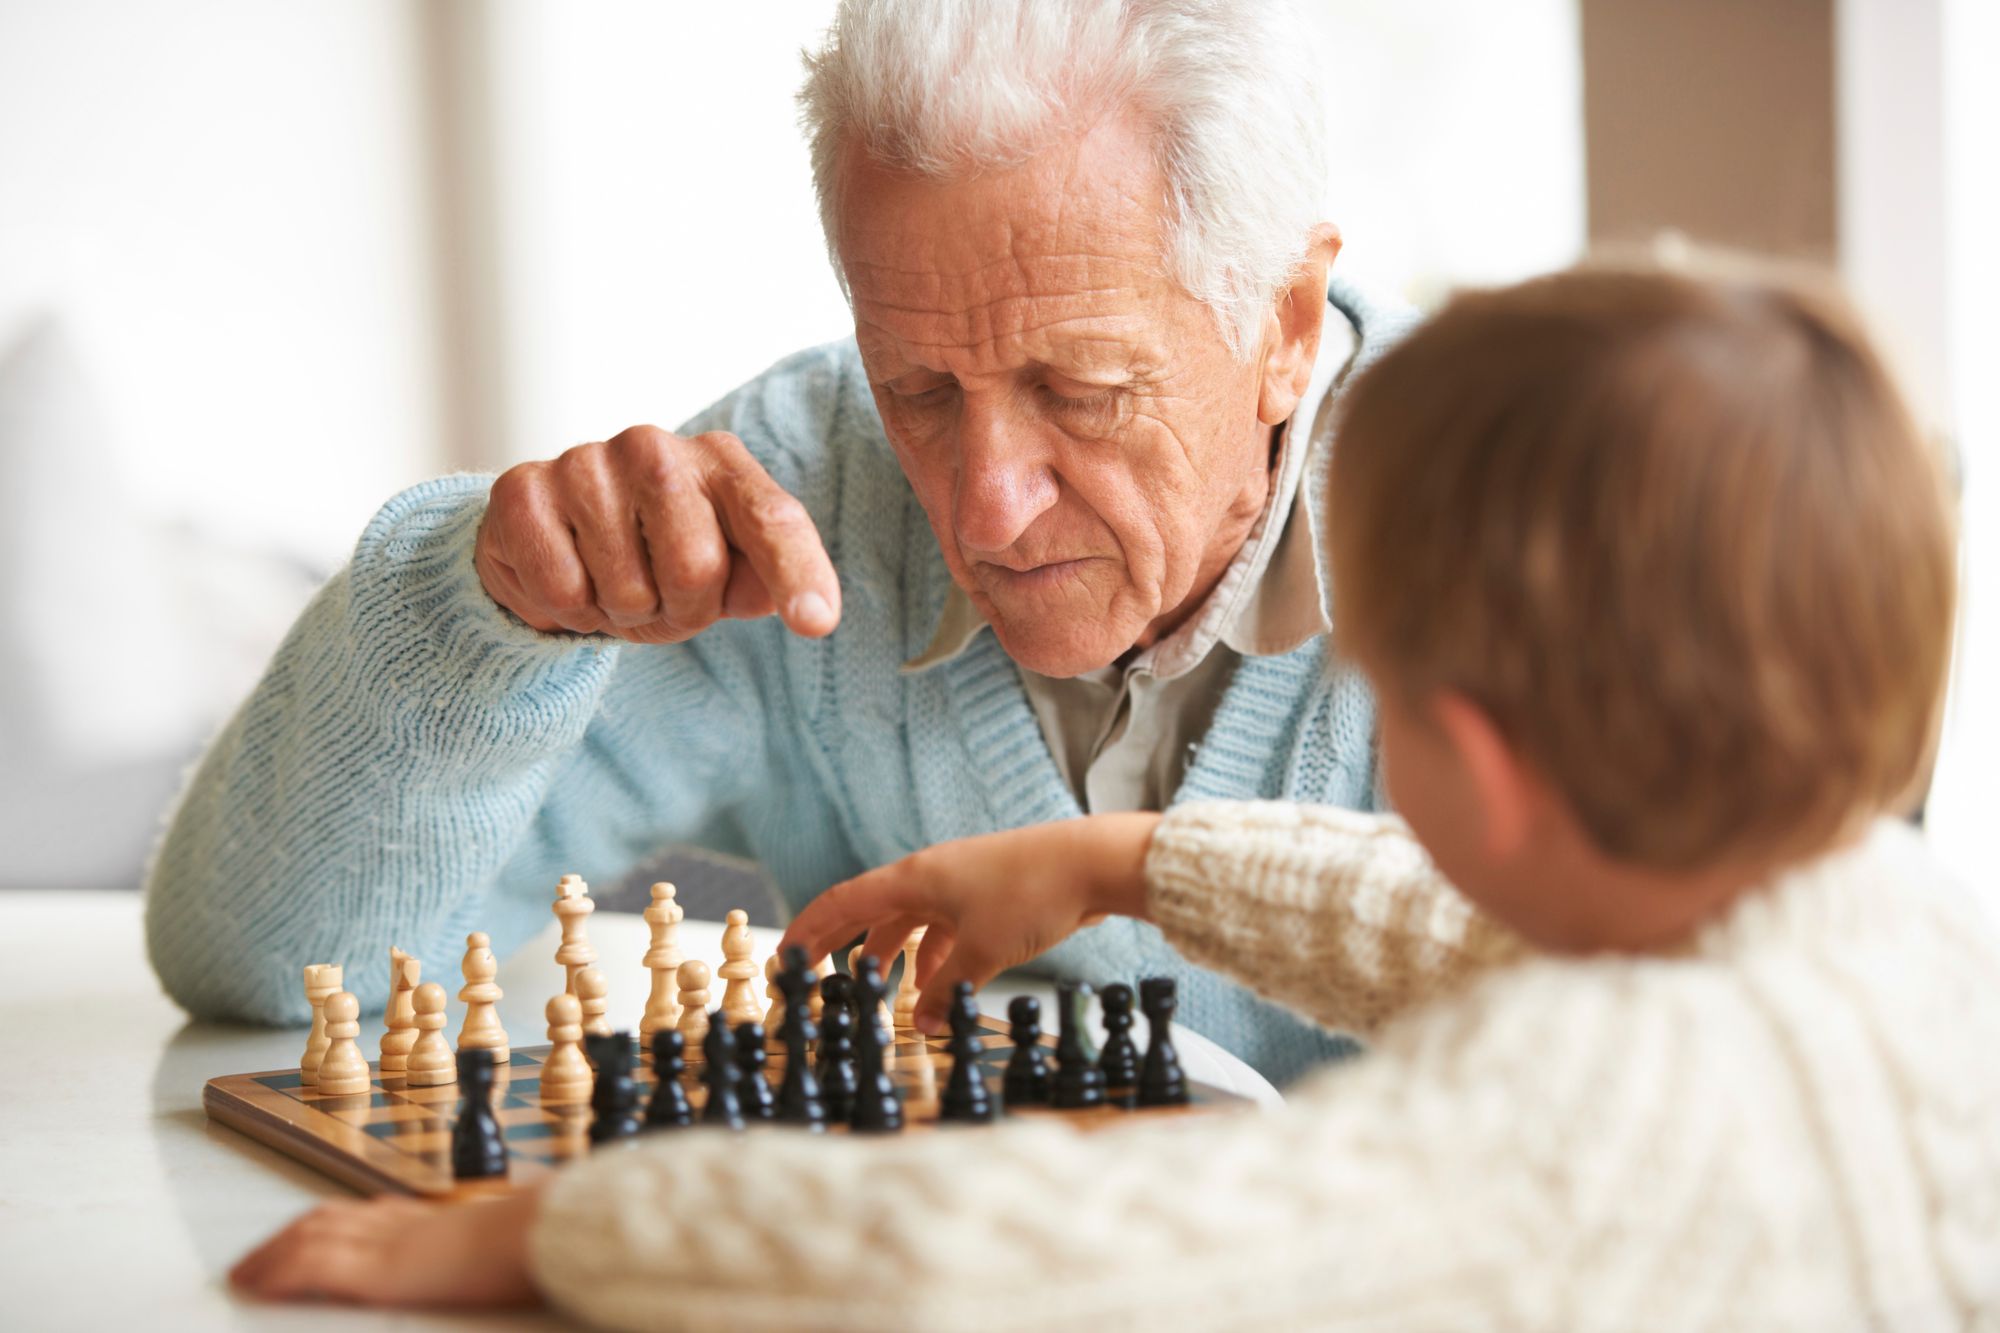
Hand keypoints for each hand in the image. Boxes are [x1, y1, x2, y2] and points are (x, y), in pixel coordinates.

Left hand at [230, 1189, 541, 1309]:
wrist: (537, 1235)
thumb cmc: (530, 1243)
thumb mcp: (499, 1242)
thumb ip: (478, 1245)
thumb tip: (491, 1254)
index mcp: (428, 1220)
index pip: (363, 1214)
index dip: (327, 1223)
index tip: (305, 1235)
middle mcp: (399, 1223)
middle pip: (327, 1219)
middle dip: (285, 1236)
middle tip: (255, 1258)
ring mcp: (385, 1243)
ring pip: (310, 1236)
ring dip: (270, 1253)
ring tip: (245, 1273)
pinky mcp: (376, 1270)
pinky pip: (310, 1266)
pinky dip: (278, 1271)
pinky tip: (256, 1283)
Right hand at [475, 425, 841, 643]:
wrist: (554, 548)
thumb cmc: (657, 560)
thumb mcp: (723, 578)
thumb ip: (762, 583)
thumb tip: (808, 608)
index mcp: (722, 464)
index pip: (772, 519)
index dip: (797, 573)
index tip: (816, 622)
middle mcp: (656, 447)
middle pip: (696, 568)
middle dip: (679, 610)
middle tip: (657, 598)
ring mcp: (585, 461)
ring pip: (626, 588)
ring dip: (620, 613)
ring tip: (609, 586)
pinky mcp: (522, 490)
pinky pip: (563, 590)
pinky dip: (567, 611)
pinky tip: (567, 579)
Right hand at [780, 813, 1160, 1033]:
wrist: (1093, 863)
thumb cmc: (1033, 894)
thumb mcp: (982, 952)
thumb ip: (945, 990)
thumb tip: (921, 1022)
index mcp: (915, 877)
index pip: (843, 902)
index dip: (809, 929)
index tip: (785, 956)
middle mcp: (931, 875)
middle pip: (872, 910)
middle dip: (843, 943)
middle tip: (819, 973)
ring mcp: (961, 883)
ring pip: (911, 920)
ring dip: (894, 954)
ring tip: (884, 990)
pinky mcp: (989, 895)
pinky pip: (946, 927)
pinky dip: (935, 955)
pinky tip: (939, 984)